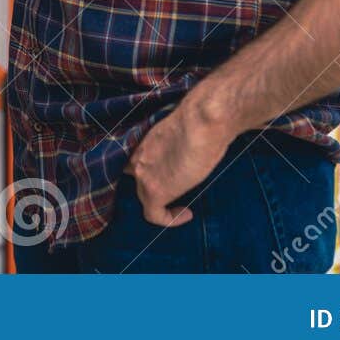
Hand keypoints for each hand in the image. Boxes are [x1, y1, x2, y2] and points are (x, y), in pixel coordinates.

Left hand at [127, 100, 236, 226]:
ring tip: (183, 206)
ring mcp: (143, 175)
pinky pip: (154, 215)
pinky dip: (170, 219)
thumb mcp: (182, 131)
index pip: (136, 162)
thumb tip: (186, 149)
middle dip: (155, 188)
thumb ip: (176, 143)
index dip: (150, 172)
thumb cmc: (201, 119)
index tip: (170, 175)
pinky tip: (186, 214)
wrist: (204, 120)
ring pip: (145, 198)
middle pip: (137, 180)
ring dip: (163, 205)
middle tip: (178, 192)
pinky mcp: (155, 191)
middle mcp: (137, 157)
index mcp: (143, 141)